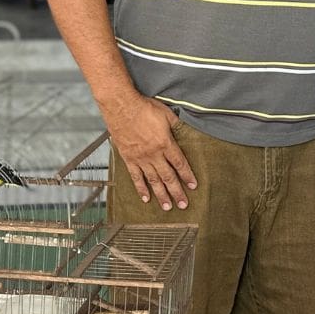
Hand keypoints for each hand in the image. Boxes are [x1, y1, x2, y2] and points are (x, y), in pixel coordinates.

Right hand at [103, 92, 195, 210]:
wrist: (121, 107)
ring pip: (153, 180)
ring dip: (161, 195)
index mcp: (166, 143)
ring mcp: (141, 158)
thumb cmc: (143, 107)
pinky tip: (146, 198)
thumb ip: (176, 126)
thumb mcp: (166, 114)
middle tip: (184, 205)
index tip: (193, 186)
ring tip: (168, 207)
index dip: (187, 175)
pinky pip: (136, 177)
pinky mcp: (128, 158)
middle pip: (168, 177)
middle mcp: (154, 154)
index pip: (180, 163)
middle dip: (177, 192)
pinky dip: (141, 188)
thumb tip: (185, 131)